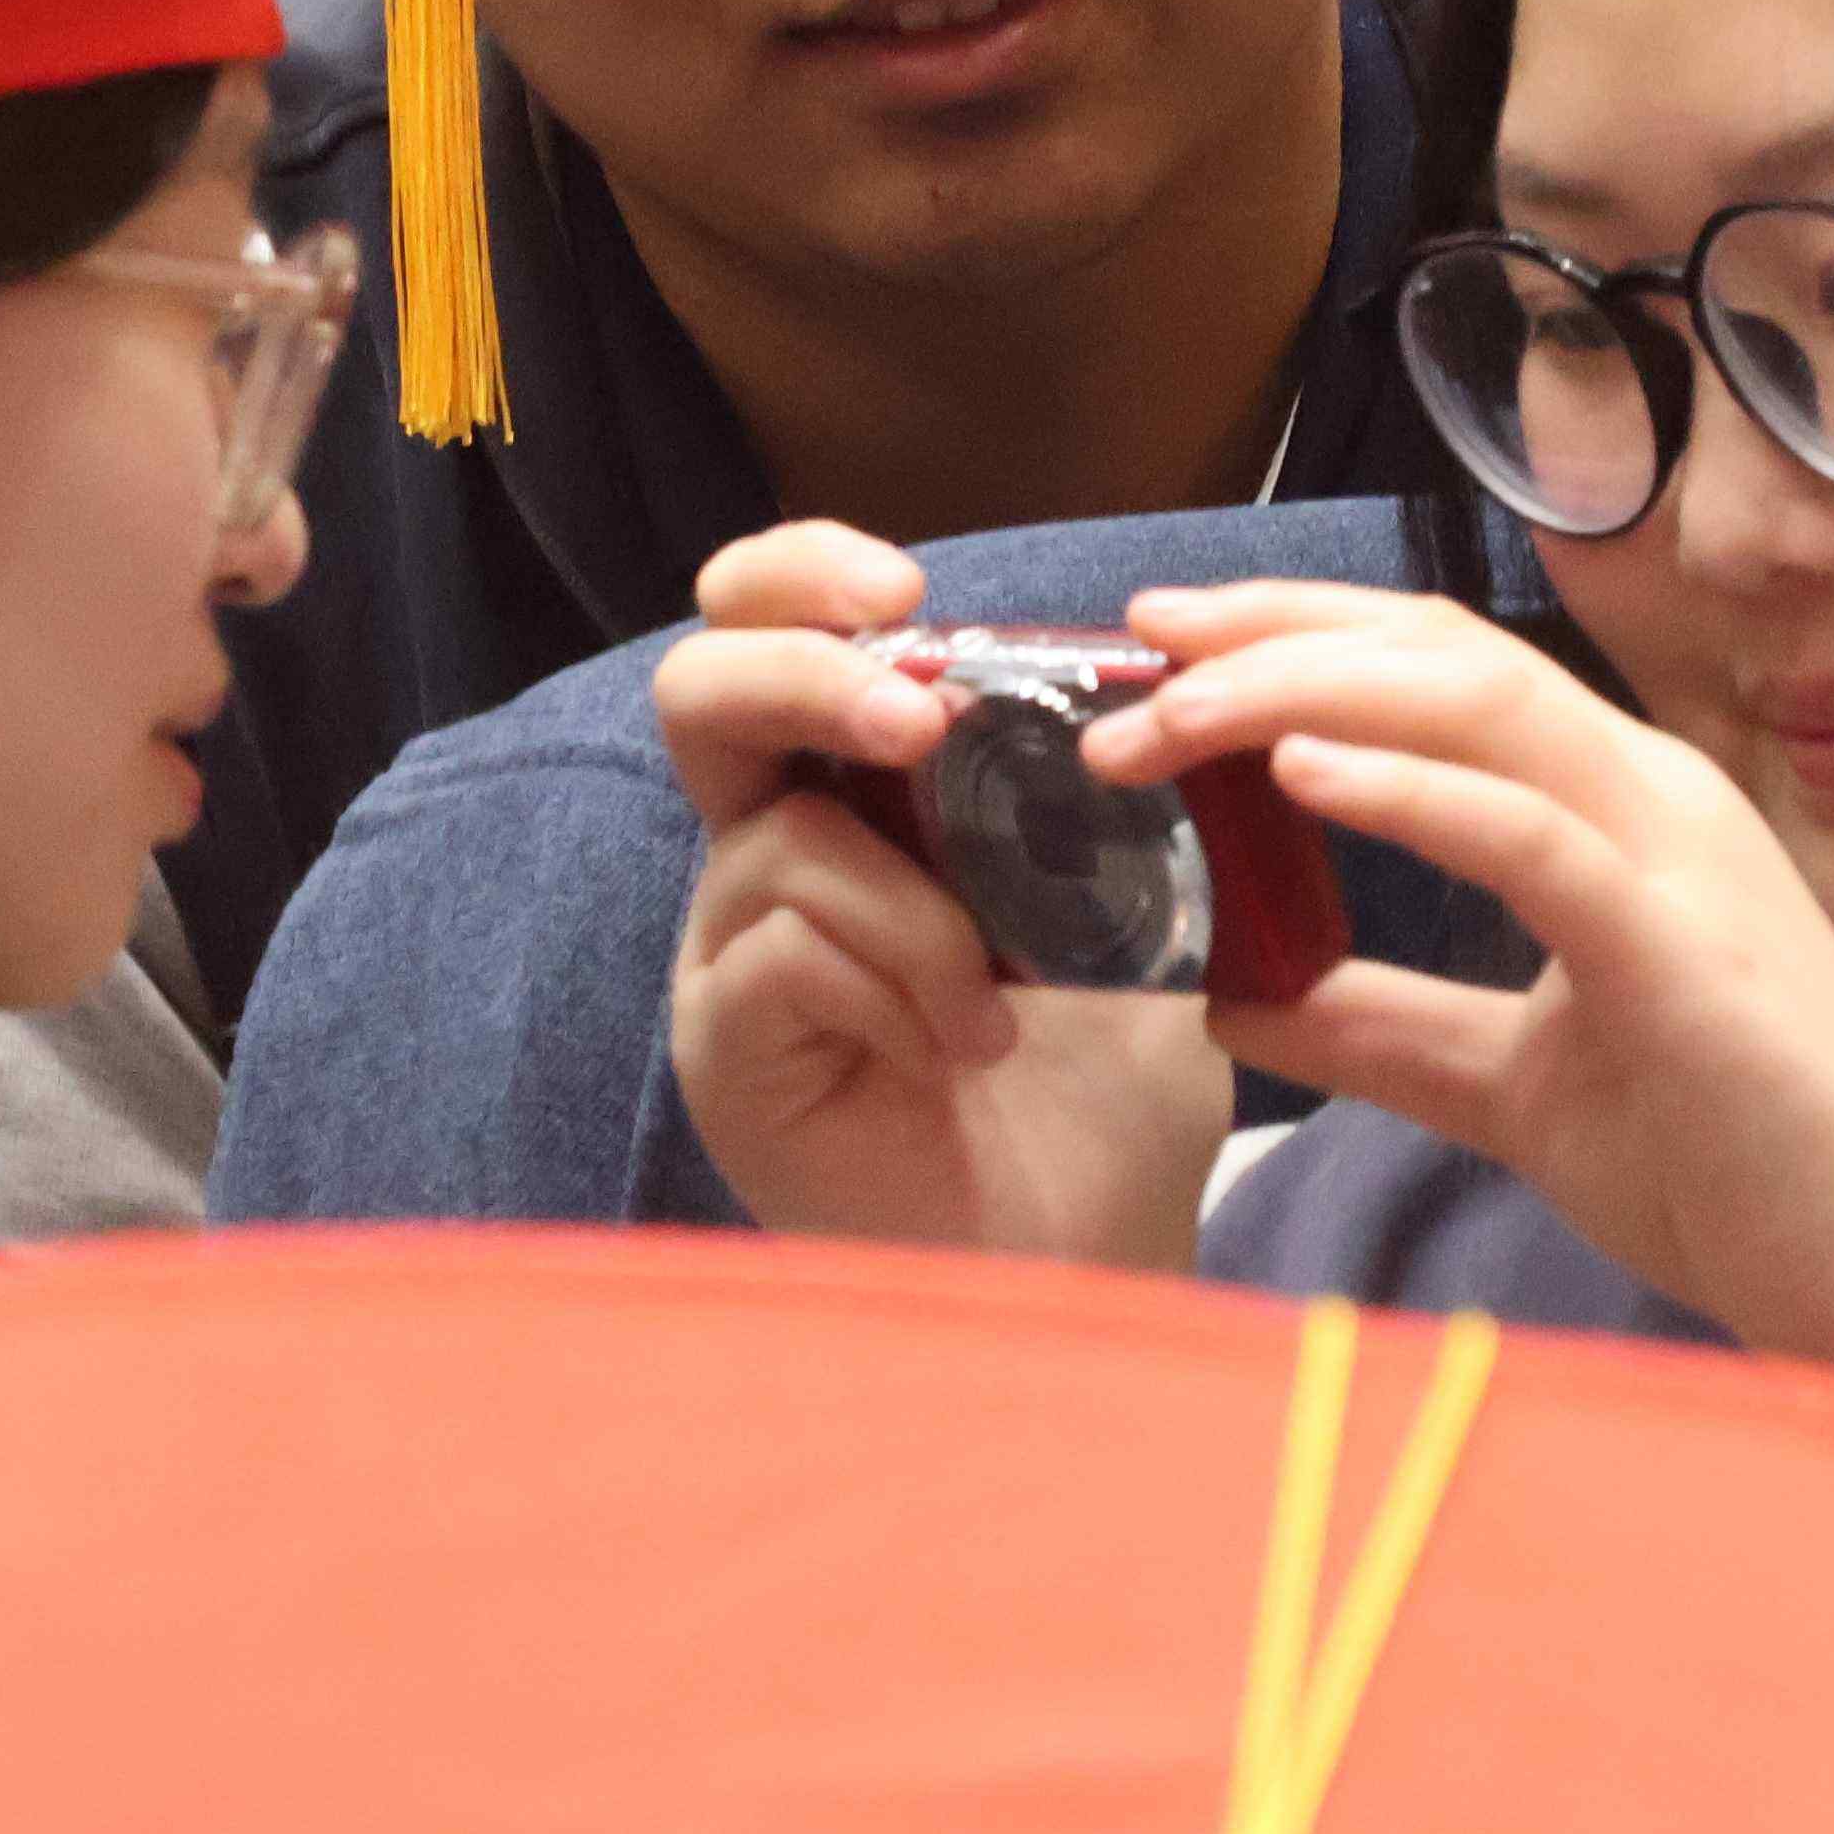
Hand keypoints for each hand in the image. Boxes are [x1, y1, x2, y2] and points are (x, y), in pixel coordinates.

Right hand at [654, 523, 1230, 1267]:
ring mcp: (733, 953)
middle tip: (922, 715)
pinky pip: (782, 953)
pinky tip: (958, 1056)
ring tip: (1000, 1004)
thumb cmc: (1106, 1093)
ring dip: (917, 905)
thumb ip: (1101, 792)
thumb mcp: (1131, 908)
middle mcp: (769, 853)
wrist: (1098, 1258)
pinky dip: (897, 989)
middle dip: (807, 670)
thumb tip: (1131, 671)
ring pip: (776, 838)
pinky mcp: (724, 1047)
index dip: (801, 575)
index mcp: (856, 792)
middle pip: (701, 691)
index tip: (904, 585)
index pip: (769, 628)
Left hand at [1098, 584, 1833, 1369]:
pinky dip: (1408, 788)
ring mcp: (1674, 857)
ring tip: (1174, 710)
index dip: (1300, 634)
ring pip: (1473, 705)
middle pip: (1438, 651)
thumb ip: (1385, 1030)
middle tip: (1135, 646)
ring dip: (1301, 693)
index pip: (1440, 665)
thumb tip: (1234, 1006)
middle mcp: (1650, 795)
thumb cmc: (1732, 1172)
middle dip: (1271, 635)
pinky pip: (1528, 832)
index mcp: (1615, 809)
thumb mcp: (1513, 1087)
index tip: (1165, 643)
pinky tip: (1298, 771)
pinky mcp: (1680, 947)